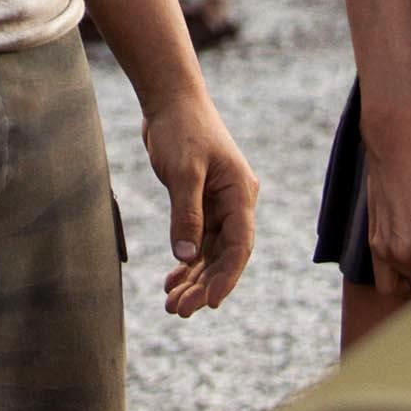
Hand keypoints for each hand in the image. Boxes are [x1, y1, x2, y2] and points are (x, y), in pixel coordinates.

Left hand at [141, 93, 257, 315]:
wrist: (170, 100)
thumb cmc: (181, 128)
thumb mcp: (183, 171)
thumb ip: (186, 213)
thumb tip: (186, 256)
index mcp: (241, 194)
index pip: (239, 245)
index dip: (226, 277)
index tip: (210, 302)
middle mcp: (235, 203)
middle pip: (224, 255)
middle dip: (203, 285)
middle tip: (179, 311)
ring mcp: (218, 204)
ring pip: (209, 252)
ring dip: (192, 278)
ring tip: (172, 305)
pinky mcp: (200, 203)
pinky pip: (196, 240)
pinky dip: (185, 261)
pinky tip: (172, 280)